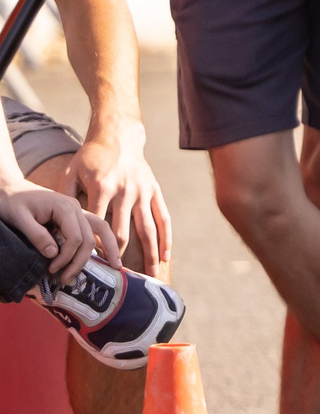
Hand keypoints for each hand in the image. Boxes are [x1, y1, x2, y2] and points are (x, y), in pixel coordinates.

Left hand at [1, 182, 110, 282]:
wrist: (8, 187)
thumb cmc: (11, 201)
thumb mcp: (19, 218)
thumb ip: (37, 235)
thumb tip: (53, 255)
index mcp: (65, 207)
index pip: (76, 237)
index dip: (66, 257)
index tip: (52, 270)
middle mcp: (76, 208)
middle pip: (89, 237)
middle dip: (81, 261)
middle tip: (67, 279)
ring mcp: (78, 210)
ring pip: (100, 230)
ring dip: (108, 249)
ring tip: (115, 267)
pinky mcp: (74, 215)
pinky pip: (94, 229)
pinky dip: (102, 241)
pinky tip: (106, 253)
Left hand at [67, 119, 171, 273]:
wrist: (119, 136)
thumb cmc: (90, 157)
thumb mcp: (70, 172)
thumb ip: (65, 197)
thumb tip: (59, 225)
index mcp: (103, 188)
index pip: (97, 225)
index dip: (92, 247)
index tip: (89, 265)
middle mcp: (126, 192)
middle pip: (122, 232)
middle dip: (118, 256)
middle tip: (115, 277)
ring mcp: (143, 193)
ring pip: (148, 229)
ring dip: (150, 254)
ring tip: (151, 275)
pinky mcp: (155, 192)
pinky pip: (163, 218)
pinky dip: (166, 238)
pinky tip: (166, 255)